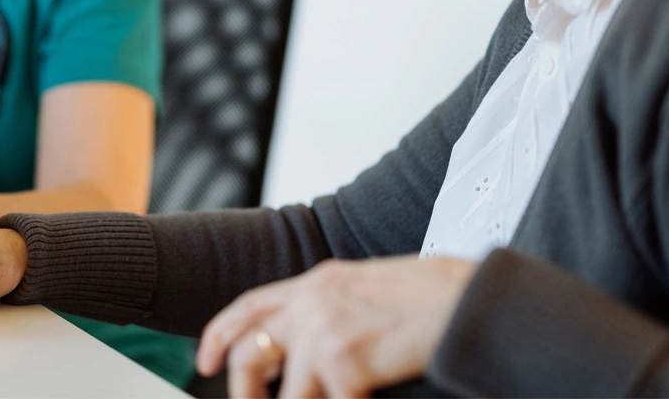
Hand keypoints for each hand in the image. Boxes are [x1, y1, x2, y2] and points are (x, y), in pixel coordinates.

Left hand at [196, 255, 476, 397]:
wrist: (464, 301)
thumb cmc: (427, 302)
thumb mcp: (363, 292)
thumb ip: (328, 311)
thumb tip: (302, 354)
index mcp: (317, 281)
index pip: (251, 304)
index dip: (221, 332)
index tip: (205, 358)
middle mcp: (312, 300)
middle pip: (251, 350)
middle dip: (245, 390)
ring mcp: (325, 329)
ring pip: (293, 395)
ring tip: (347, 391)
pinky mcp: (344, 359)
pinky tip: (371, 395)